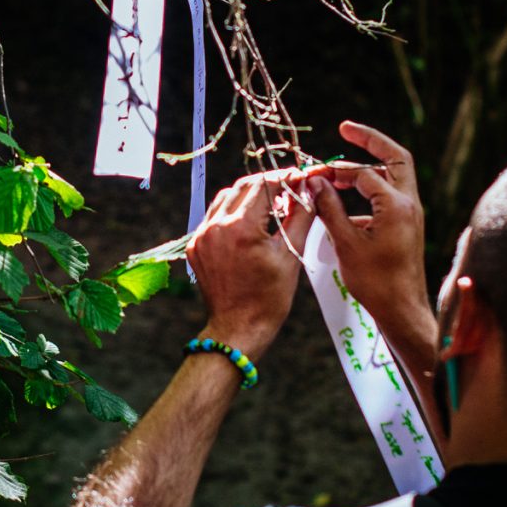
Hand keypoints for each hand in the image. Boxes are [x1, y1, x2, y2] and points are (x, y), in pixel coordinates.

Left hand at [186, 173, 316, 356]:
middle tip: (288, 188)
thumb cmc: (269, 298)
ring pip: (226, 198)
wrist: (238, 328)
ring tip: (271, 204)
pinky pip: (214, 217)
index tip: (300, 178)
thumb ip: (300, 216)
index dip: (284, 178)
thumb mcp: (291, 255)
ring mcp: (202, 236)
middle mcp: (216, 227)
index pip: (264, 185)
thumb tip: (310, 190)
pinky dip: (233, 212)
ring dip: (248, 195)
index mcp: (241, 228)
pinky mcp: (196, 246)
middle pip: (243, 187)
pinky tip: (250, 222)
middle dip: (267, 183)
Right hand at [303, 121, 437, 363]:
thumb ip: (329, 208)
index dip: (335, 172)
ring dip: (367, 169)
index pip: (364, 173)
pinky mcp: (408, 225)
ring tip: (336, 172)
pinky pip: (390, 197)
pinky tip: (344, 205)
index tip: (311, 176)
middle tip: (345, 129)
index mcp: (396, 205)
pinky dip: (369, 192)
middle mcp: (410, 204)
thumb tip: (315, 182)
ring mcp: (411, 214)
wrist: (402, 310)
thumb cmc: (375, 282)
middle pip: (395, 157)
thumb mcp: (346, 243)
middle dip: (370, 141)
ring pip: (394, 176)